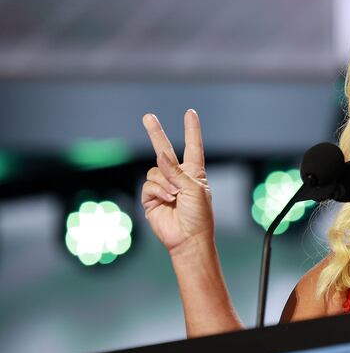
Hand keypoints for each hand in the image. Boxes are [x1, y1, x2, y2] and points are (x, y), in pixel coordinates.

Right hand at [141, 109, 213, 254]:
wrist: (188, 239)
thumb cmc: (199, 215)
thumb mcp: (194, 189)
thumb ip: (176, 172)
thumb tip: (160, 155)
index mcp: (194, 173)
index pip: (193, 147)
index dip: (191, 130)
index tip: (190, 113)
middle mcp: (178, 177)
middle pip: (164, 150)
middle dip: (155, 133)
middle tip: (147, 116)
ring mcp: (163, 187)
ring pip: (155, 171)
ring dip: (165, 182)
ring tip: (175, 196)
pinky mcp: (151, 198)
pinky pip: (149, 185)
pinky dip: (158, 191)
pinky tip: (167, 200)